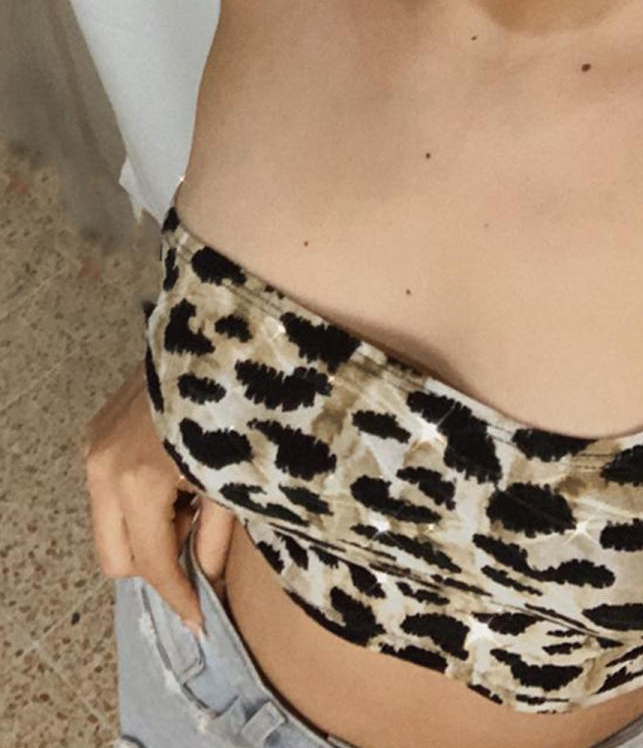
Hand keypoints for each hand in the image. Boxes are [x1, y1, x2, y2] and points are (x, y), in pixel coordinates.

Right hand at [83, 359, 234, 631]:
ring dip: (147, 530)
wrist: (216, 335)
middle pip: (115, 558)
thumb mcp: (234, 480)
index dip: (179, 598)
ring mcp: (94, 447)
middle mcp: (103, 469)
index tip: (201, 621)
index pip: (153, 565)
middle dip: (154, 566)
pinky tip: (173, 473)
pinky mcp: (96, 430)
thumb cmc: (235, 406)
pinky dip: (139, 499)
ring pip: (110, 525)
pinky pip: (109, 491)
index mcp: (139, 482)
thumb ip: (215, 540)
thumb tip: (206, 586)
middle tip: (195, 546)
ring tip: (189, 497)